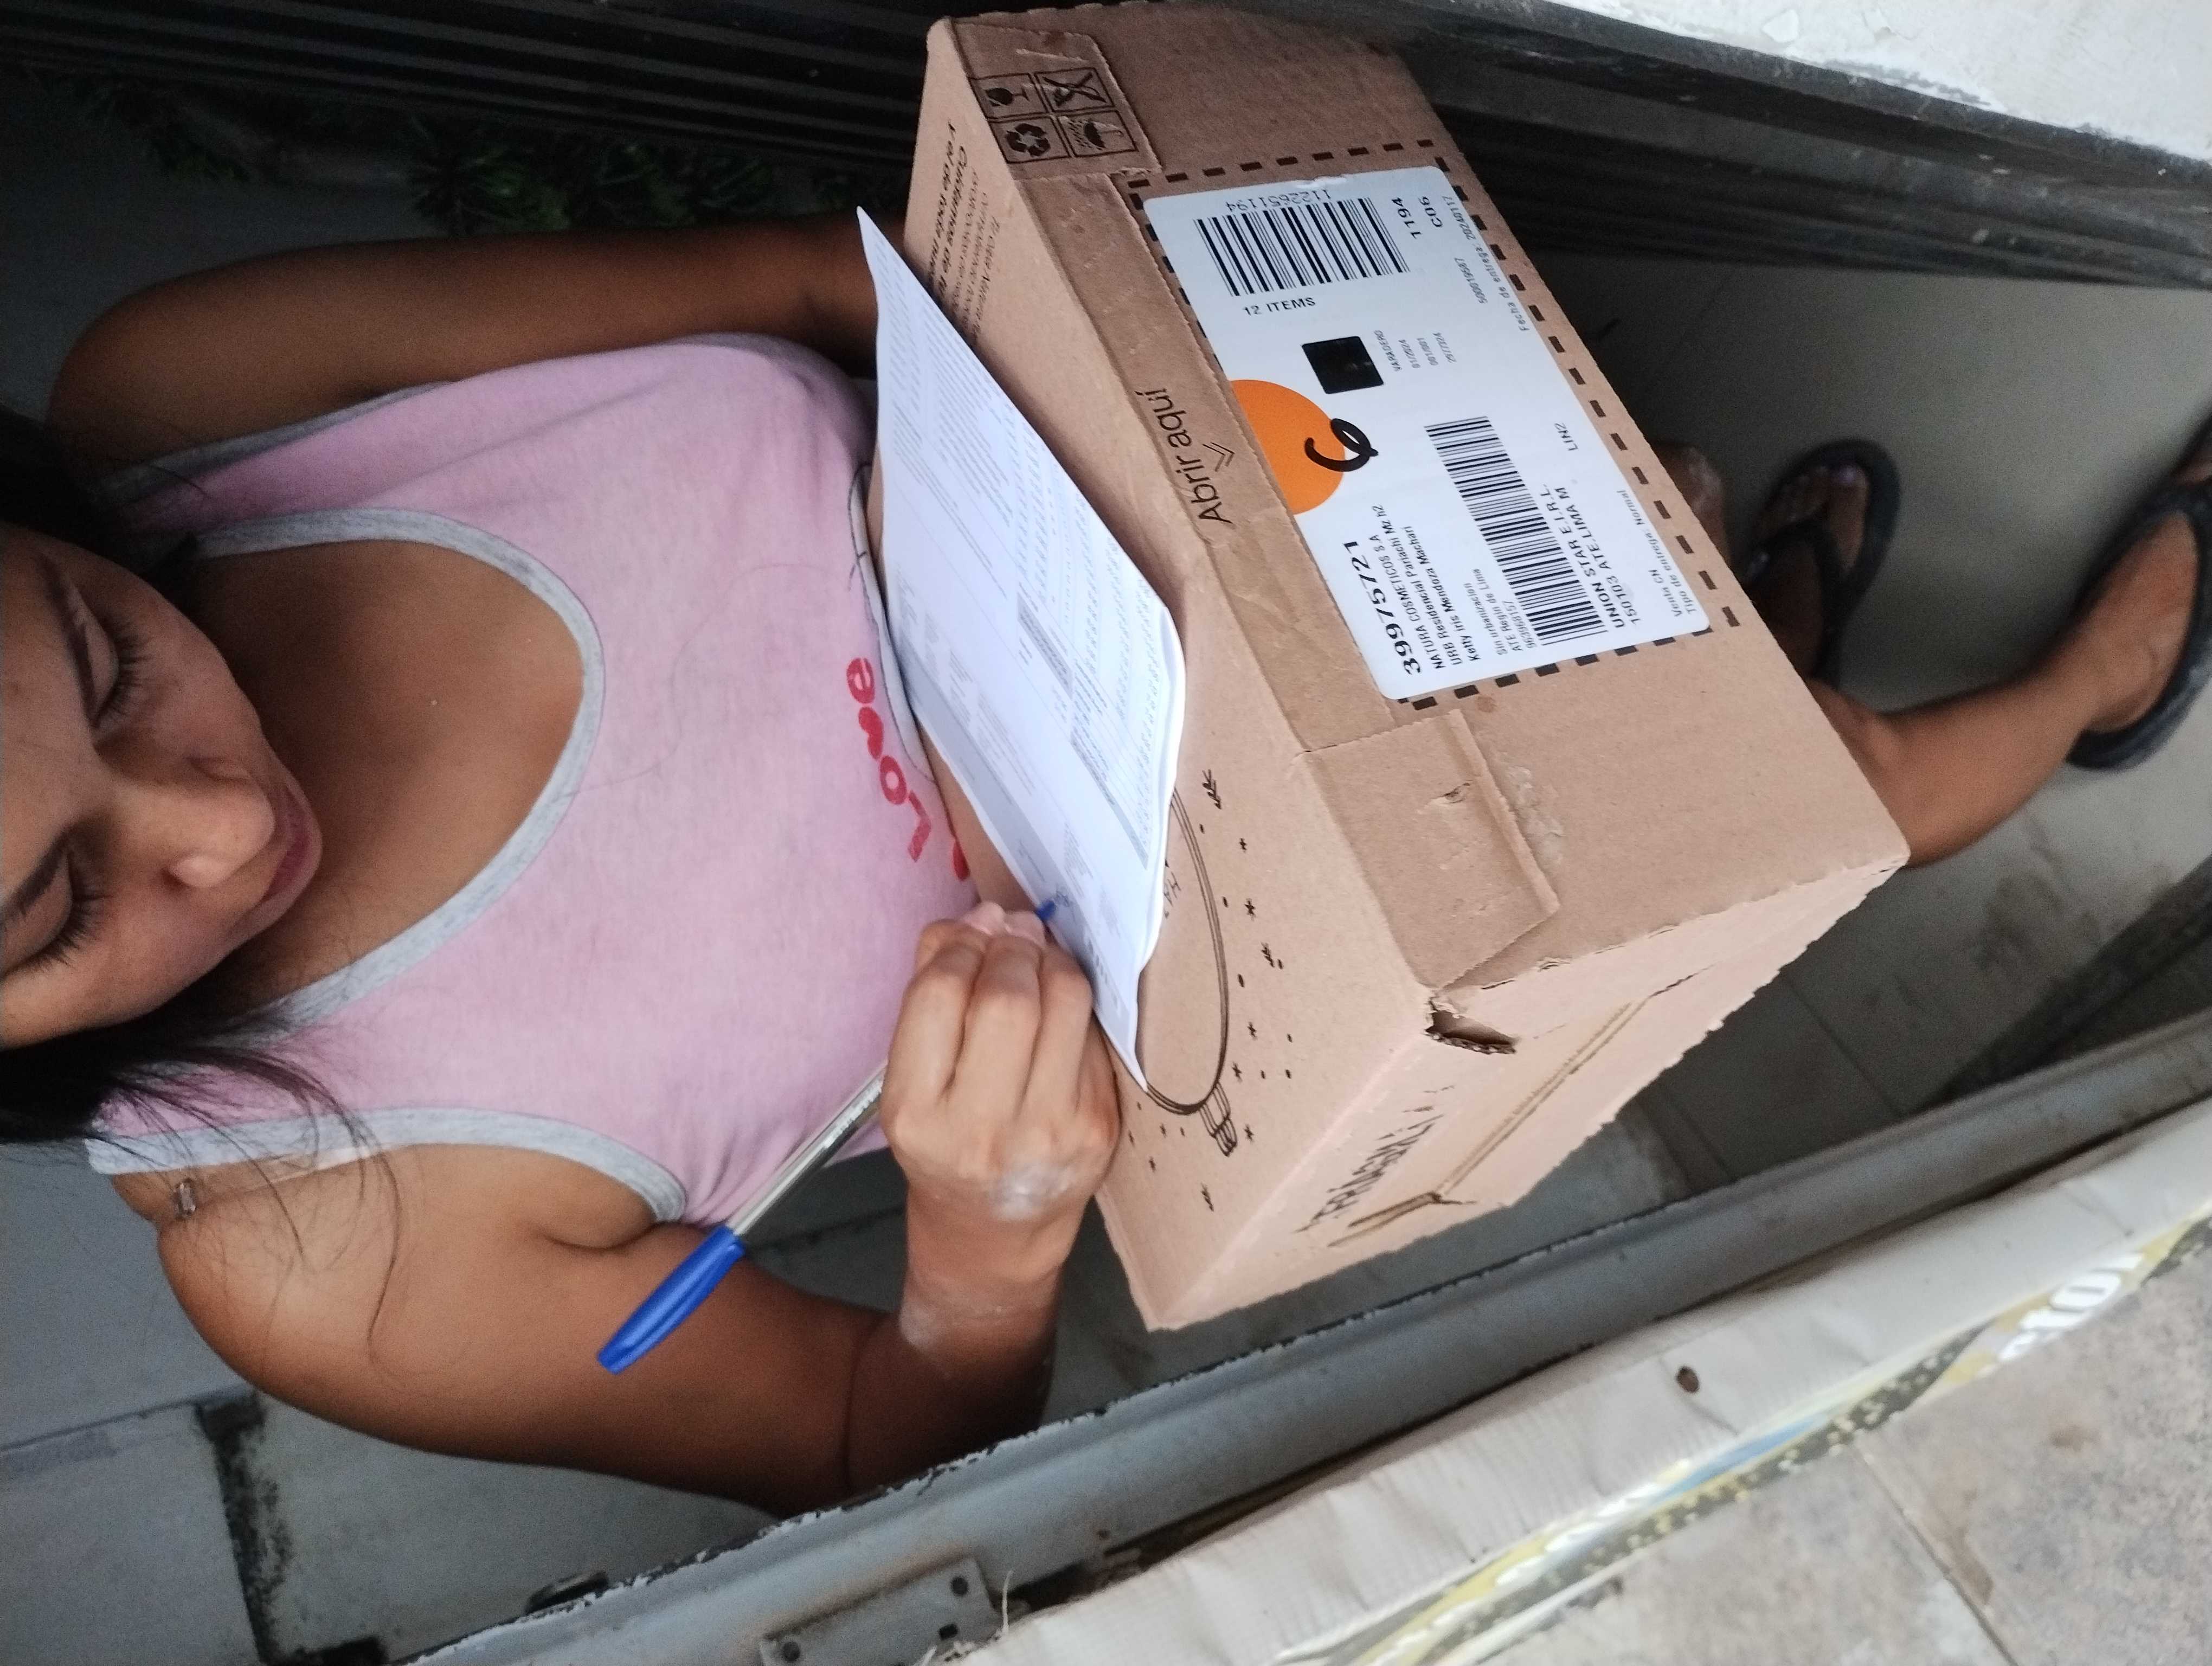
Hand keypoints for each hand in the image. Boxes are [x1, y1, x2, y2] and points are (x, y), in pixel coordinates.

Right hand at [880, 901, 1119, 1290]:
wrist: (994, 1229)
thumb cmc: (946, 1140)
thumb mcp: (911, 1081)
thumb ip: (927, 995)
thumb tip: (973, 920)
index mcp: (917, 1114)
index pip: (938, 996)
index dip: (958, 945)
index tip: (970, 931)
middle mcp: (981, 1130)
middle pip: (1007, 997)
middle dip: (1010, 947)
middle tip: (1010, 932)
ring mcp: (1049, 1131)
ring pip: (1065, 1002)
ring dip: (1051, 960)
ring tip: (1036, 954)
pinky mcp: (1098, 1127)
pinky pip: (1093, 1032)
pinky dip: (1075, 1002)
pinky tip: (1058, 999)